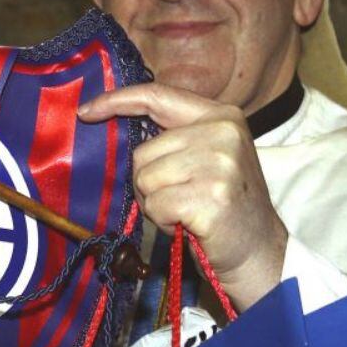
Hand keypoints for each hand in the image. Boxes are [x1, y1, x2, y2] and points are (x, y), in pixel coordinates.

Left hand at [77, 82, 286, 308]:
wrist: (259, 250)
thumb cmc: (224, 206)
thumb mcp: (210, 155)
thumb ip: (175, 137)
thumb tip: (113, 124)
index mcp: (222, 115)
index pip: (158, 96)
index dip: (116, 101)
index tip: (86, 111)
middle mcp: (223, 132)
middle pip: (144, 151)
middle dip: (150, 182)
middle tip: (181, 199)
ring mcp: (220, 164)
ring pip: (145, 179)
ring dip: (158, 204)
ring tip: (188, 211)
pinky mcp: (211, 196)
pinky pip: (156, 205)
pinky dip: (165, 222)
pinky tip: (190, 224)